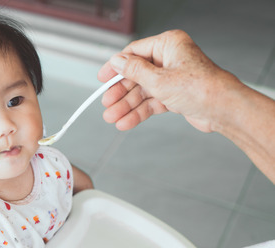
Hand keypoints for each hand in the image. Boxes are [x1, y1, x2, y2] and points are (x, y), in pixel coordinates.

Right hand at [98, 29, 241, 132]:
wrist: (223, 110)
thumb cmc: (201, 88)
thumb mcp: (160, 79)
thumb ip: (134, 71)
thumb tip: (117, 61)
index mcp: (168, 45)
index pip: (134, 53)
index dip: (116, 66)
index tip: (102, 78)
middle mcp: (170, 60)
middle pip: (136, 75)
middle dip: (121, 92)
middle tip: (107, 103)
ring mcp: (172, 78)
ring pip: (143, 92)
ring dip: (127, 106)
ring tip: (112, 117)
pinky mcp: (175, 95)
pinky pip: (152, 102)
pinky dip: (139, 112)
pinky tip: (126, 121)